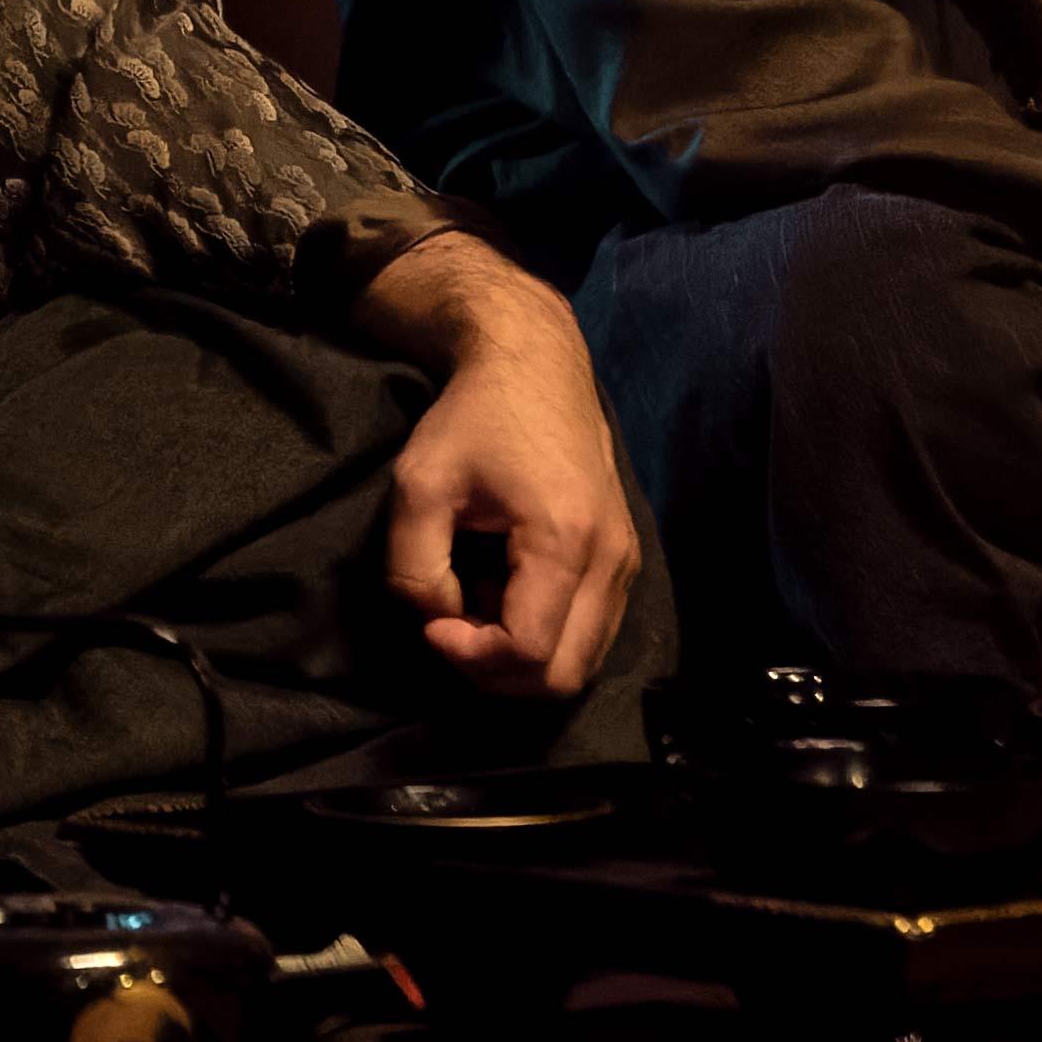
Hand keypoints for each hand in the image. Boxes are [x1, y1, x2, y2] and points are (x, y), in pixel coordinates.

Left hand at [356, 234, 641, 696]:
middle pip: (564, 676)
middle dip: (497, 670)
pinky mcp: (623, 559)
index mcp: (566, 542)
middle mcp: (612, 561)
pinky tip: (502, 590)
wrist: (536, 365)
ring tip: (475, 603)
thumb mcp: (420, 485)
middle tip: (450, 627)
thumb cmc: (474, 419)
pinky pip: (589, 631)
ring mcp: (626, 563)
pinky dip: (543, 633)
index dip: (470, 657)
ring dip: (520, 655)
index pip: (529, 653)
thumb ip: (415, 568)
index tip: (431, 623)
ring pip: (581, 662)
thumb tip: (438, 622)